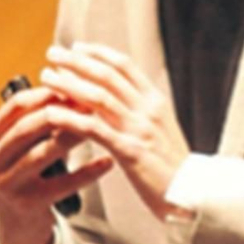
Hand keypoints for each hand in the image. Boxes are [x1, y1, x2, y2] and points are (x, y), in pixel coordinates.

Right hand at [0, 84, 112, 243]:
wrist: (18, 223)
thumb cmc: (26, 172)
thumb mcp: (22, 145)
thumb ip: (37, 119)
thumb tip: (73, 85)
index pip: (17, 105)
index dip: (47, 92)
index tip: (75, 84)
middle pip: (28, 127)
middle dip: (62, 112)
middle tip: (91, 103)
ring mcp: (7, 184)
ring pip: (43, 153)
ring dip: (74, 136)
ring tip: (99, 126)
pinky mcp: (27, 204)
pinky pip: (62, 184)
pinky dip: (87, 172)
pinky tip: (107, 161)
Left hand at [40, 42, 192, 220]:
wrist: (196, 195)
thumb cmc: (174, 168)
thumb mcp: (161, 130)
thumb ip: (141, 113)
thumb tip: (117, 99)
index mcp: (156, 101)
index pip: (124, 65)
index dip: (98, 53)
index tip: (76, 47)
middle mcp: (148, 109)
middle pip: (107, 74)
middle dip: (77, 61)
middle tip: (53, 54)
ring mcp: (140, 129)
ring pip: (98, 96)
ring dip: (69, 84)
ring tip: (47, 77)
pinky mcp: (130, 151)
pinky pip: (94, 129)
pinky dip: (70, 118)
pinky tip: (52, 114)